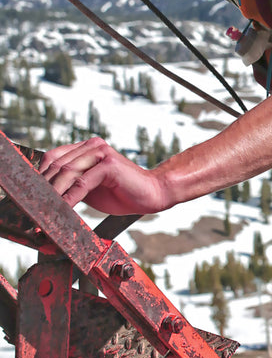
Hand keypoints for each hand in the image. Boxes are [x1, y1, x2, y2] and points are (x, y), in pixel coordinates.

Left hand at [40, 137, 167, 215]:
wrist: (152, 194)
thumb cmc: (122, 193)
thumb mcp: (89, 188)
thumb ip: (70, 185)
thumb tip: (45, 195)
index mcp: (87, 148)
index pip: (53, 157)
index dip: (40, 177)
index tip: (32, 197)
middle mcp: (92, 146)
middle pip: (57, 164)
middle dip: (44, 188)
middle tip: (35, 207)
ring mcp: (101, 152)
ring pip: (67, 172)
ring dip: (54, 194)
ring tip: (46, 211)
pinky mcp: (109, 164)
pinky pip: (82, 182)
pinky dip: (70, 198)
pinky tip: (64, 209)